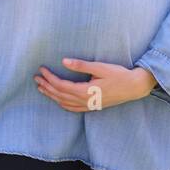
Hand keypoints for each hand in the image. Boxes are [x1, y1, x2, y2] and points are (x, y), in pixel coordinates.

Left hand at [34, 58, 154, 111]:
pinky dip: (62, 104)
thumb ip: (81, 65)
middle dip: (46, 86)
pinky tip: (58, 100)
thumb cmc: (118, 75)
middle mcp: (84, 101)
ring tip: (41, 88)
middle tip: (36, 78)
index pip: (61, 85)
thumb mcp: (100, 67)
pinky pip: (72, 108)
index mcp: (85, 90)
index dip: (49, 78)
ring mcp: (88, 105)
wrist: (134, 87)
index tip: (41, 70)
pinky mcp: (92, 106)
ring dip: (51, 95)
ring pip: (64, 103)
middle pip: (59, 95)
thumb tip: (64, 61)